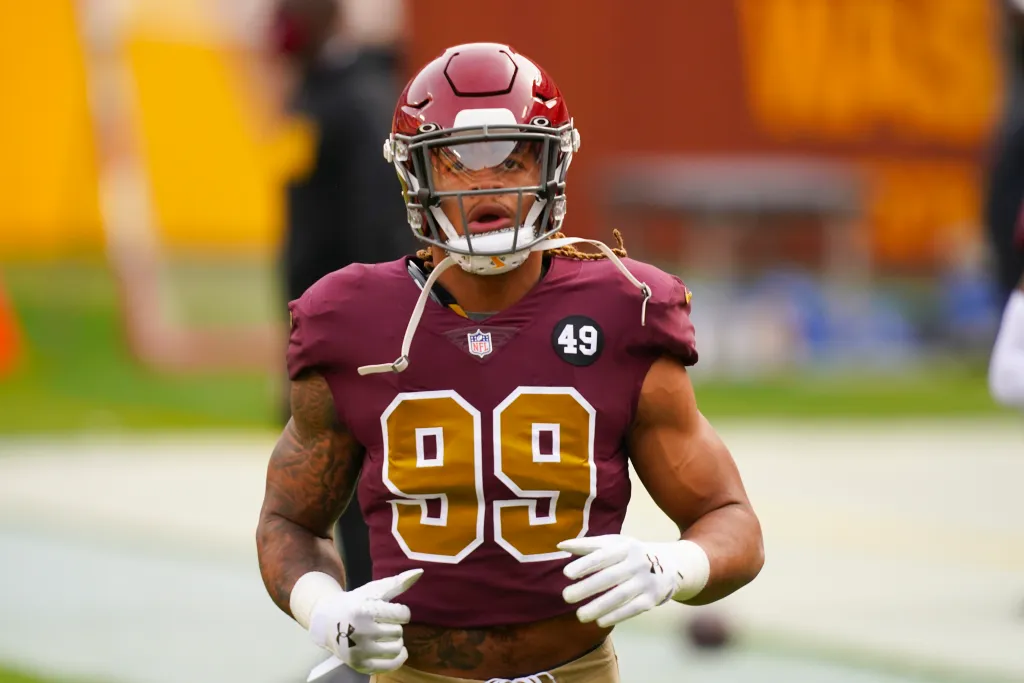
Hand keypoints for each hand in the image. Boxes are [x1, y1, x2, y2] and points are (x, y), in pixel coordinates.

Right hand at [308, 568, 422, 674]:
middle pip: (398, 631)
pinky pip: (390, 665)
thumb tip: (420, 571)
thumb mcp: (373, 591)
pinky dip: (399, 658)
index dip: (401, 611)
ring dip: (396, 640)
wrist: (328, 622)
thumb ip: (397, 583)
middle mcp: (360, 632)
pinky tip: (397, 650)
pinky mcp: (360, 665)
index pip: (402, 614)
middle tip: (381, 623)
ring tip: (384, 635)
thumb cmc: (355, 603)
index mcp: (364, 611)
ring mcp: (359, 651)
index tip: (391, 611)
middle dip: (394, 626)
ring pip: (397, 648)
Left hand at [558, 535, 707, 627]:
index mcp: (625, 546)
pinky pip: (632, 609)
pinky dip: (616, 616)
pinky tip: (599, 621)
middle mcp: (637, 562)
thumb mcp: (614, 544)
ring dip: (599, 606)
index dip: (584, 564)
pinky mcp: (652, 599)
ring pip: (621, 596)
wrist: (669, 565)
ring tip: (579, 615)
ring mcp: (646, 581)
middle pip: (610, 577)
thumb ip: (588, 546)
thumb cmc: (631, 554)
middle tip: (566, 596)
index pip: (602, 555)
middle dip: (587, 588)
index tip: (566, 573)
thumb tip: (560, 546)